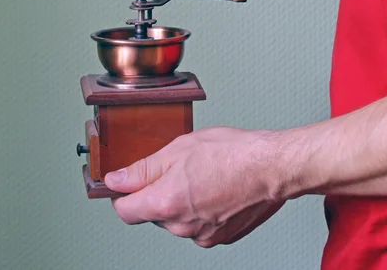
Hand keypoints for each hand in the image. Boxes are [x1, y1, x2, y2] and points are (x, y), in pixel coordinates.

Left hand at [105, 127, 285, 247]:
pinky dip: (203, 211)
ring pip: (178, 220)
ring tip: (206, 176)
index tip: (131, 183)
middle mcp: (180, 227)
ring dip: (183, 202)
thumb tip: (115, 180)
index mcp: (164, 203)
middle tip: (182, 168)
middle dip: (160, 193)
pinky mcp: (221, 238)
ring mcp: (202, 236)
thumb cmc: (231, 153)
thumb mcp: (179, 148)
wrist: (270, 167)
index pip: (124, 210)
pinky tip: (218, 189)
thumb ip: (143, 169)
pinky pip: (200, 226)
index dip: (124, 194)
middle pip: (154, 213)